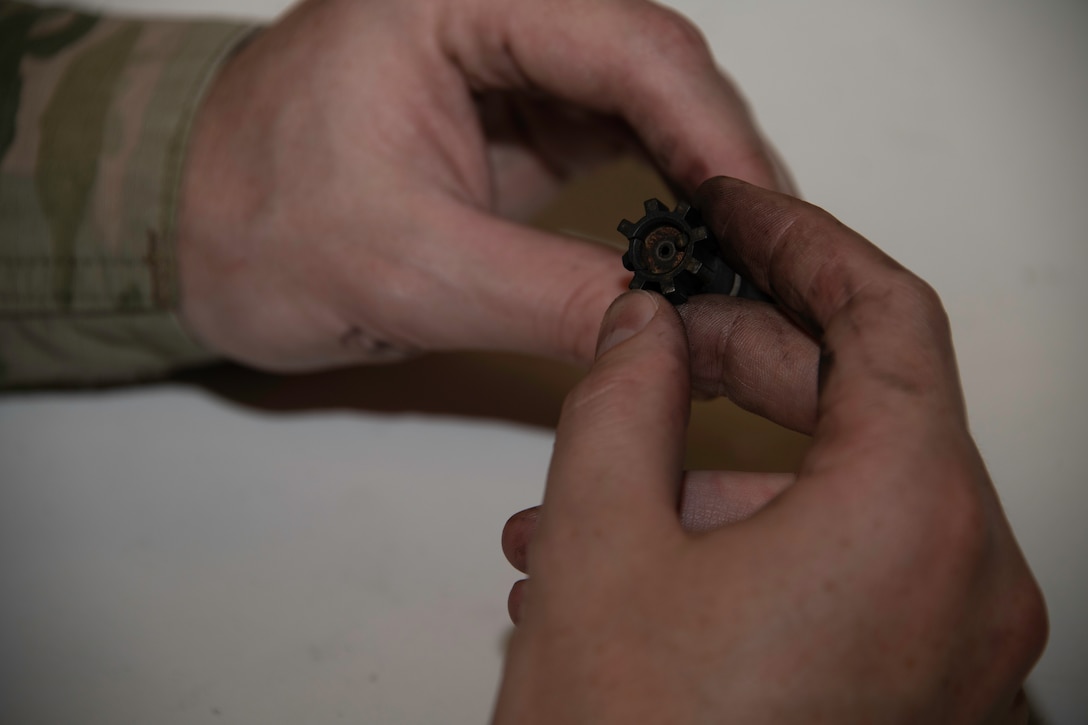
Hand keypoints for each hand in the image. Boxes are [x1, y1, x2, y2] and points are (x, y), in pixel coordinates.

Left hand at [175, 0, 790, 371]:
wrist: (197, 235)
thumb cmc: (259, 225)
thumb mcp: (411, 272)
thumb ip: (551, 297)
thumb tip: (673, 334)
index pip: (624, 42)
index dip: (710, 132)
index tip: (759, 221)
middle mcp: (496, 9)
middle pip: (655, 64)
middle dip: (722, 159)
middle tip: (772, 256)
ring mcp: (514, 61)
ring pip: (651, 104)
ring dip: (704, 181)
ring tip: (745, 263)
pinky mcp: (522, 117)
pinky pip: (623, 143)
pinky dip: (667, 197)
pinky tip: (693, 250)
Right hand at [494, 178, 1045, 723]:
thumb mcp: (602, 538)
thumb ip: (622, 396)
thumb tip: (641, 326)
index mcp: (916, 522)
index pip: (887, 318)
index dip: (804, 243)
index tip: (740, 212)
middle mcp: (967, 585)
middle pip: (865, 406)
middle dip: (745, 361)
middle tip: (654, 338)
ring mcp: (949, 648)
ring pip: (841, 496)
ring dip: (720, 468)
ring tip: (595, 482)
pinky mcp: (909, 688)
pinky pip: (838, 570)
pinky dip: (745, 541)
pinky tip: (635, 558)